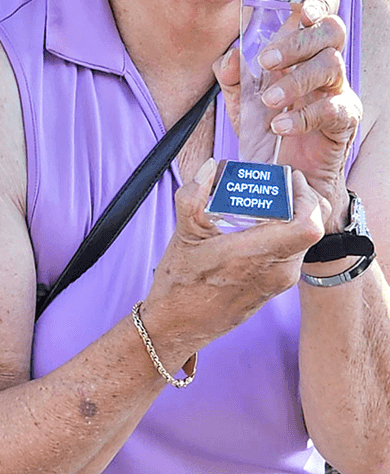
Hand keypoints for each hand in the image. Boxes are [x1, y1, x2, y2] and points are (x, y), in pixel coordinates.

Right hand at [143, 160, 327, 351]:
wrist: (180, 325)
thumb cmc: (180, 283)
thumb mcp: (183, 232)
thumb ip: (194, 194)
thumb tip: (212, 166)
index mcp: (254, 256)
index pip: (308, 226)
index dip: (306, 196)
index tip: (288, 179)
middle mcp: (276, 271)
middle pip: (311, 226)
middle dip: (299, 198)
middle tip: (277, 182)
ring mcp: (280, 281)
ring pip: (304, 238)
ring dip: (293, 214)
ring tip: (266, 199)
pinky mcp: (277, 286)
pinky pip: (295, 250)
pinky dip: (286, 230)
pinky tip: (260, 222)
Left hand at [213, 0, 361, 228]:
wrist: (281, 176)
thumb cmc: (264, 130)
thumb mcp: (238, 101)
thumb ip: (230, 76)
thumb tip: (231, 56)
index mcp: (301, 51)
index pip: (321, 12)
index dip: (317, 2)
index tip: (299, 11)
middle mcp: (323, 63)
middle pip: (331, 30)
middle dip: (296, 42)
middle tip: (267, 63)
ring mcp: (338, 90)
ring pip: (332, 64)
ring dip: (296, 80)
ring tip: (269, 101)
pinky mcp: (344, 119)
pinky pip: (332, 108)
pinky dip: (302, 116)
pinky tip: (279, 125)